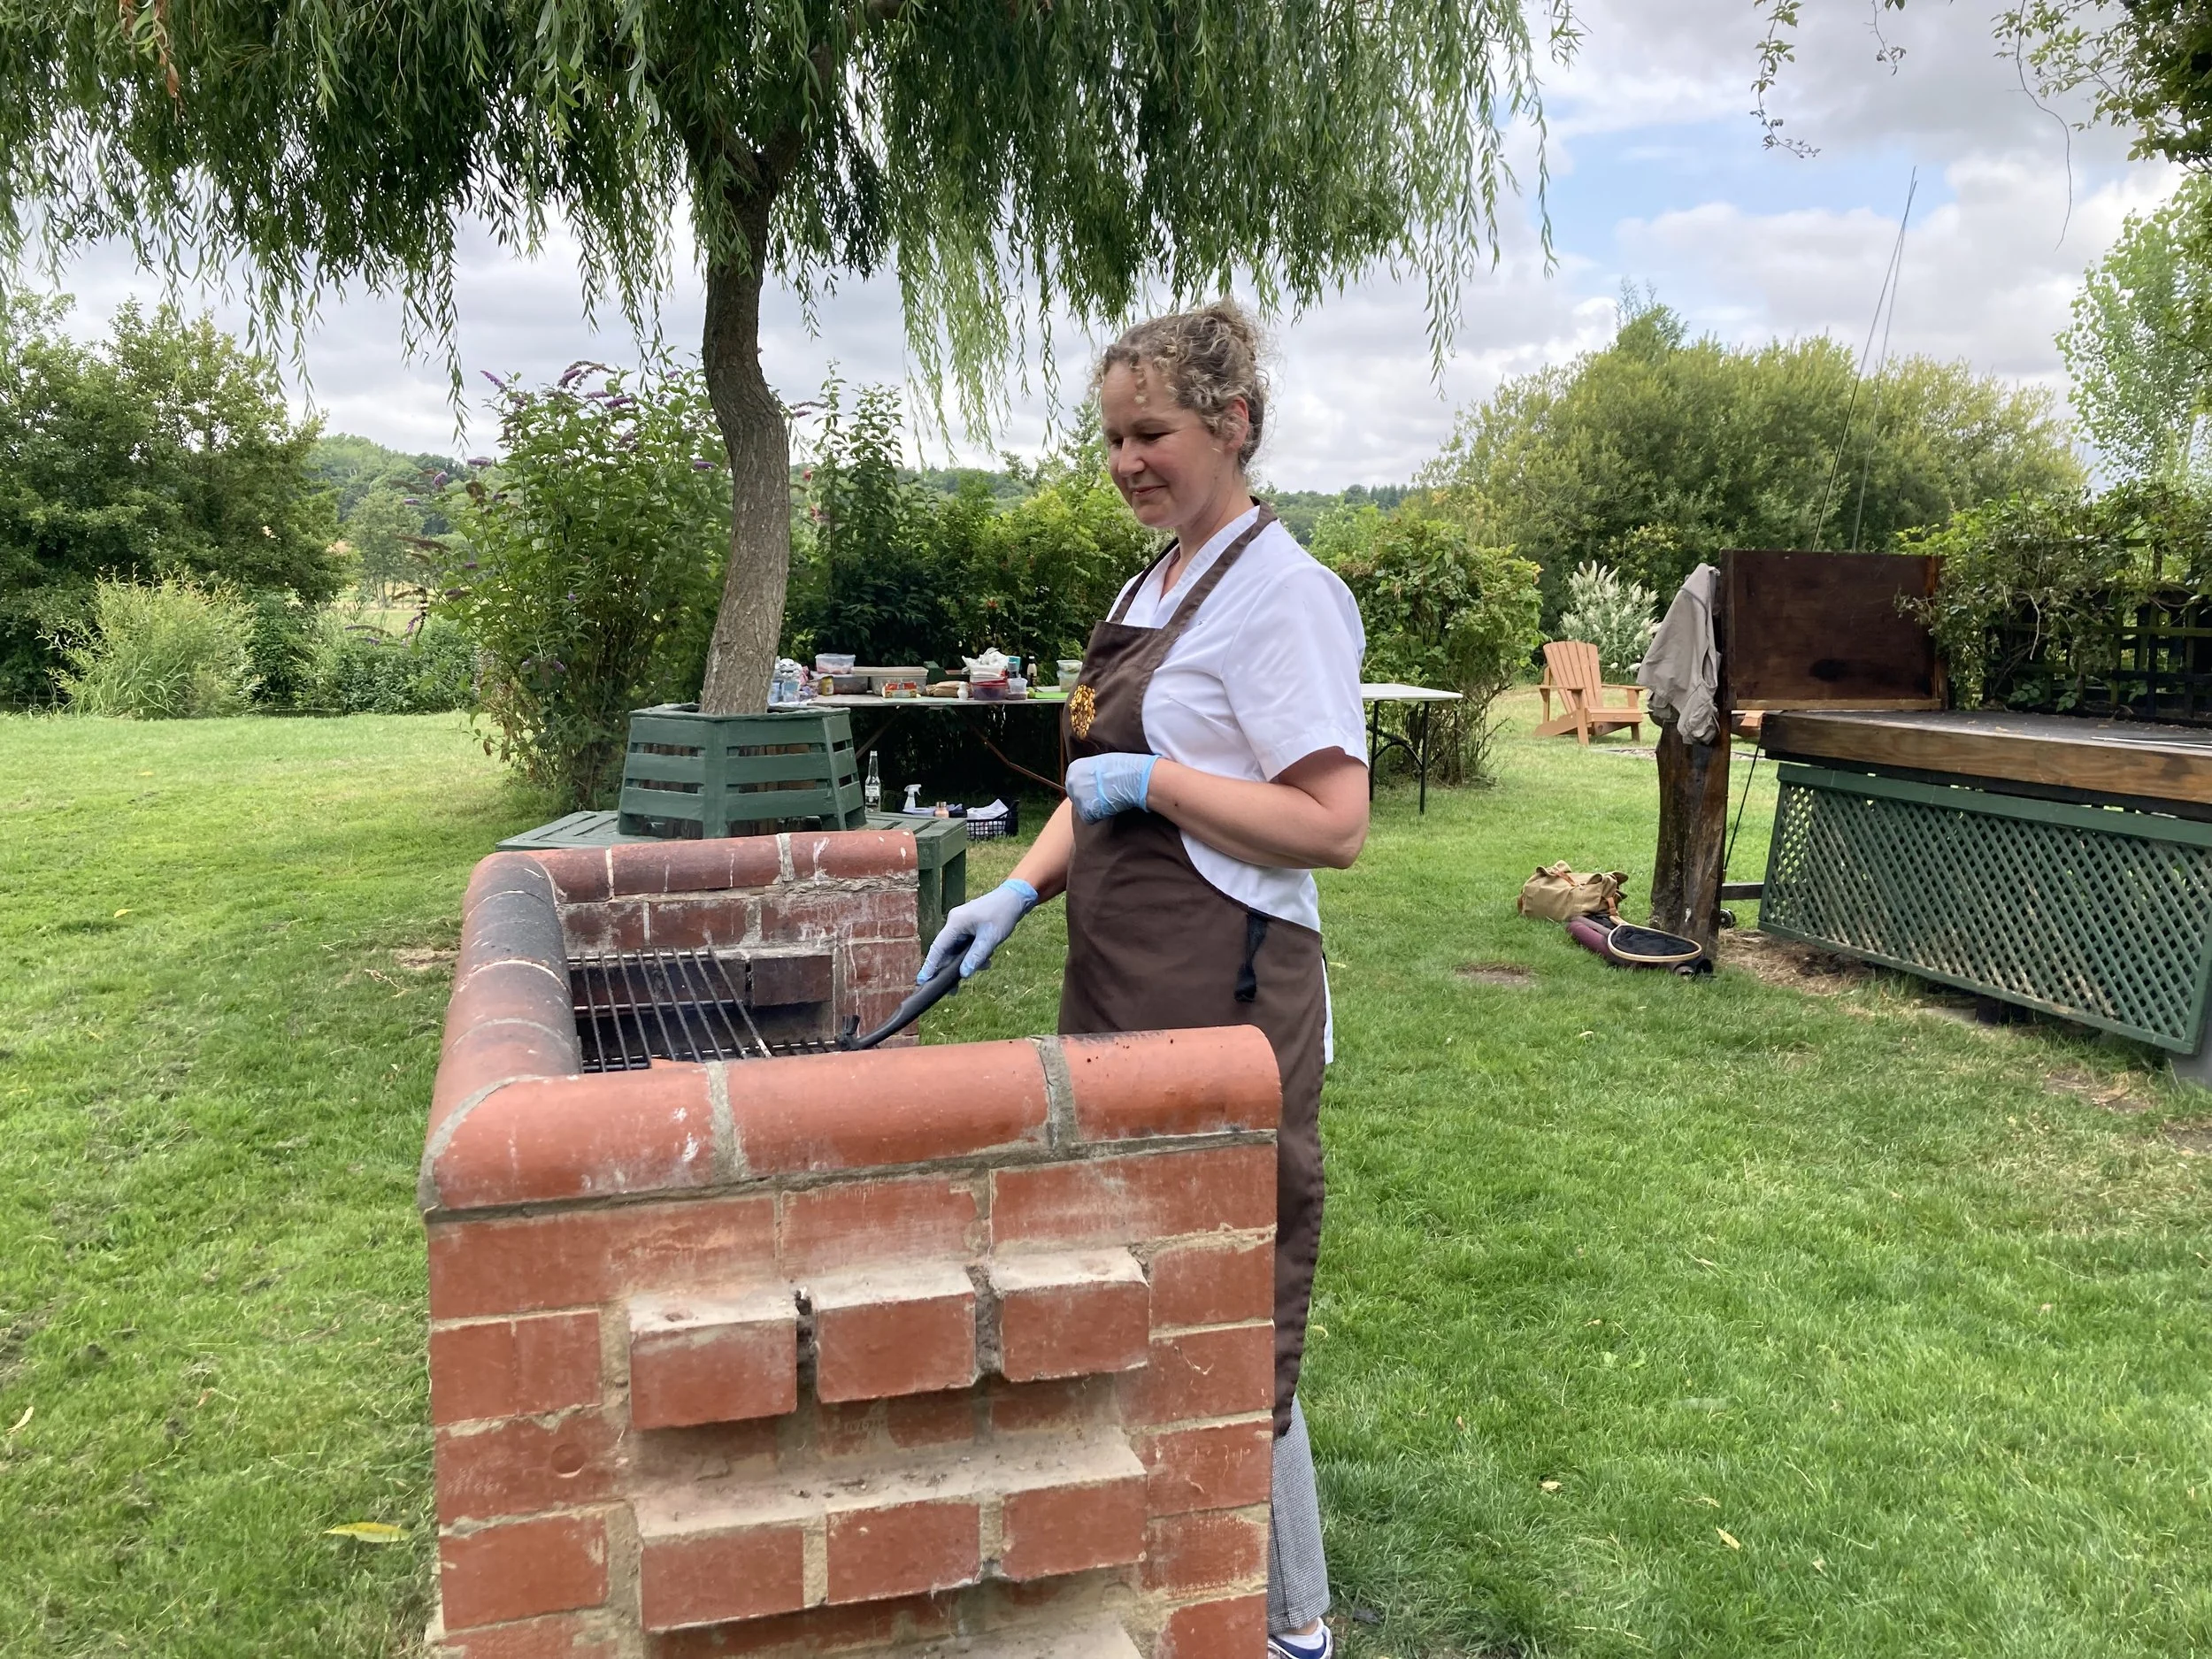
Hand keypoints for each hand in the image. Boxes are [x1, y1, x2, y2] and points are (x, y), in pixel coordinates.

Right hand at [918, 878, 1039, 979]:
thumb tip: (963, 974)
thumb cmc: (1002, 914)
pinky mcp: (969, 926)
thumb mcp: (990, 938)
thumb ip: (976, 956)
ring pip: (957, 949)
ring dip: (968, 960)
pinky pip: (965, 944)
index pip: (938, 947)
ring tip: (985, 966)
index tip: (922, 980)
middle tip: (954, 990)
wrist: (1015, 897)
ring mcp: (961, 924)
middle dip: (952, 969)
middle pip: (947, 951)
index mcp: (955, 923)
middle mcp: (954, 923)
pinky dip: (973, 953)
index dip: (930, 965)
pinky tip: (987, 959)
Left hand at [1065, 753, 1159, 822]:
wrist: (1134, 777)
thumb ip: (1089, 772)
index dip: (1088, 789)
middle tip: (1104, 797)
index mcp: (1074, 768)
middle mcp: (1071, 782)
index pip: (1074, 784)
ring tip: (1109, 801)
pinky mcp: (1086, 810)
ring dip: (1095, 808)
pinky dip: (1099, 817)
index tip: (1099, 789)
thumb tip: (1089, 779)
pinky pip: (1090, 818)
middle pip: (1076, 797)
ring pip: (1083, 809)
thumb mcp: (1100, 763)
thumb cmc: (1123, 767)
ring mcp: (1078, 797)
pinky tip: (1110, 808)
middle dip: (1088, 799)